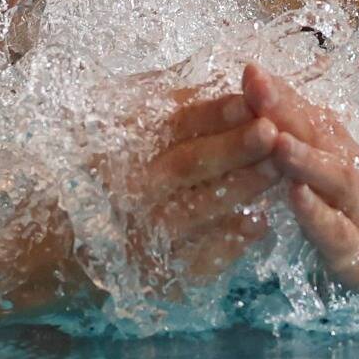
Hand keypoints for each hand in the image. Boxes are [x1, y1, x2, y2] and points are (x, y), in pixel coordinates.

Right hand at [105, 83, 280, 289]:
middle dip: (232, 148)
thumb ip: (178, 114)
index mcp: (129, 149)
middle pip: (187, 165)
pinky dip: (231, 239)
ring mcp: (148, 232)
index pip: (176, 125)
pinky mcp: (165, 272)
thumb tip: (232, 87)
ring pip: (197, 209)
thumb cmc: (124, 178)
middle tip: (271, 132)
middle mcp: (134, 190)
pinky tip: (261, 221)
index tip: (250, 100)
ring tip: (277, 168)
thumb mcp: (136, 136)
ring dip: (240, 188)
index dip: (214, 113)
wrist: (81, 249)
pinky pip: (201, 256)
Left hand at [242, 64, 358, 289]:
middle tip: (258, 88)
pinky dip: (316, 213)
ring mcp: (358, 207)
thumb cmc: (347, 206)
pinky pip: (337, 230)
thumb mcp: (322, 166)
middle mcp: (349, 167)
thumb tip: (256, 86)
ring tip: (277, 142)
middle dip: (287, 111)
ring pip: (336, 178)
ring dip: (306, 158)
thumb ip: (295, 132)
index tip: (250, 70)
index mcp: (335, 146)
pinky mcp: (356, 249)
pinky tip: (296, 196)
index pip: (305, 113)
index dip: (279, 92)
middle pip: (320, 135)